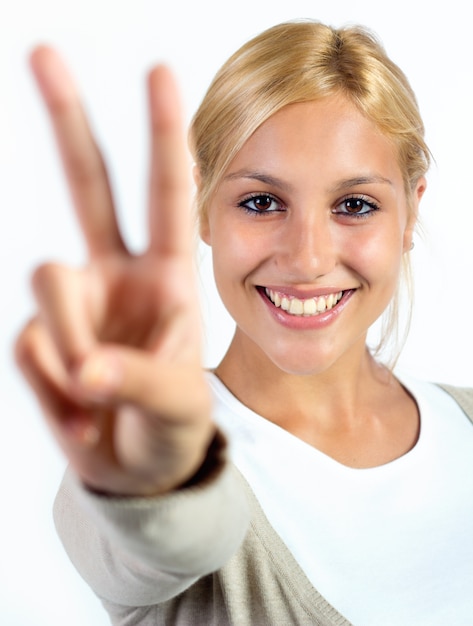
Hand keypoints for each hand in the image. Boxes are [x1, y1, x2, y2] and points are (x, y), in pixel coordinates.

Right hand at [15, 47, 213, 496]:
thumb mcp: (180, 408)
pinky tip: (78, 407)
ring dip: (75, 345)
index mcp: (166, 275)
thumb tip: (83, 370)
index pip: (165, 194)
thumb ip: (141, 383)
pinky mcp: (36, 336)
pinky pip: (30, 344)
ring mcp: (72, 301)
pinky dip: (53, 388)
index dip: (161, 134)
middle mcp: (115, 274)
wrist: (140, 468)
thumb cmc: (174, 426)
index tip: (157, 70)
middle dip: (67, 120)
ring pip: (49, 284)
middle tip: (43, 50)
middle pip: (88, 184)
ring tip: (99, 393)